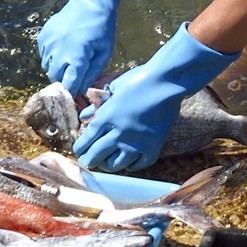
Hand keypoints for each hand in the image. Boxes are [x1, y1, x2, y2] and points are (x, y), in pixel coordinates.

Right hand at [35, 0, 131, 96]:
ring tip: (69, 56)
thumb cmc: (102, 28)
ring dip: (57, 67)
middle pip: (56, 78)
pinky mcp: (43, 36)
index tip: (76, 91)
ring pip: (47, 67)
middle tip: (75, 71)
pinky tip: (63, 46)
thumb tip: (80, 89)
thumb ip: (92, 73)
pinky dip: (51, 55)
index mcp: (77, 57)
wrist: (90, 3)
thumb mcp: (104, 52)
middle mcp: (59, 52)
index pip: (69, 85)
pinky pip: (43, 54)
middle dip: (65, 79)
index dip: (73, 91)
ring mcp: (49, 43)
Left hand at [73, 23, 237, 172]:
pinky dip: (130, 165)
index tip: (78, 151)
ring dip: (107, 165)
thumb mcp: (114, 88)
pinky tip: (127, 162)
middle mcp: (120, 133)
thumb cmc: (139, 80)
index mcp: (107, 116)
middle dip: (89, 160)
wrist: (167, 82)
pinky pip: (138, 165)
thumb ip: (98, 105)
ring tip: (106, 163)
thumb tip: (84, 118)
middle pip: (97, 155)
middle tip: (87, 161)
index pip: (87, 140)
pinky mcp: (153, 147)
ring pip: (116, 165)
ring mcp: (137, 143)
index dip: (80, 148)